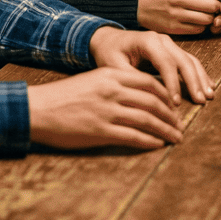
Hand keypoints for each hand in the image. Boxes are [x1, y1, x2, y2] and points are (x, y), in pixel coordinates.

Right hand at [27, 67, 183, 150]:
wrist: (40, 109)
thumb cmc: (64, 96)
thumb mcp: (92, 80)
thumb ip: (114, 85)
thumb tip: (139, 97)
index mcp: (110, 75)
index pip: (149, 83)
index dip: (167, 95)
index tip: (174, 105)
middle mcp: (113, 90)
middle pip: (153, 101)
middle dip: (171, 115)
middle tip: (180, 125)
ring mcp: (108, 111)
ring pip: (148, 120)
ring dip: (166, 130)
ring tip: (176, 137)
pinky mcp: (102, 131)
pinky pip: (134, 136)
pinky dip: (150, 141)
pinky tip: (158, 144)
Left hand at [88, 25, 214, 105]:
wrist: (107, 40)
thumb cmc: (109, 52)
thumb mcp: (115, 66)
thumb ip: (132, 79)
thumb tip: (151, 97)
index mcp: (147, 41)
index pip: (165, 63)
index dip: (172, 83)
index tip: (175, 103)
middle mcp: (161, 40)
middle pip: (183, 60)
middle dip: (193, 81)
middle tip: (201, 101)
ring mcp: (169, 44)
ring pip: (190, 60)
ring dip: (200, 78)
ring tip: (208, 96)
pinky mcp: (171, 50)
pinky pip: (189, 61)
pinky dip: (199, 73)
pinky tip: (207, 86)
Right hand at [138, 0, 220, 34]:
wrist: (141, 5)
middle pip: (213, 6)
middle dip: (217, 6)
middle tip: (214, 4)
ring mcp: (175, 14)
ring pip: (207, 19)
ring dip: (210, 16)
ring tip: (206, 12)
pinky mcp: (174, 28)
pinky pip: (198, 29)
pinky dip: (201, 25)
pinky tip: (197, 19)